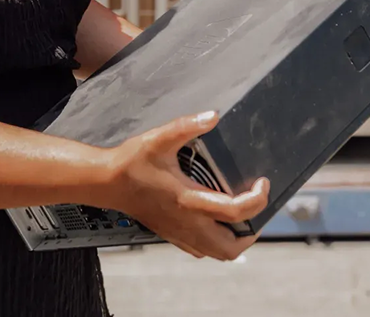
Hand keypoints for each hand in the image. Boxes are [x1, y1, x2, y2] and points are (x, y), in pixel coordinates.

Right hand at [107, 111, 269, 260]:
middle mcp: (187, 222)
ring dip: (235, 241)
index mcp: (189, 200)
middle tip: (258, 210)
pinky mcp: (171, 234)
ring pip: (216, 254)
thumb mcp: (160, 138)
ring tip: (243, 217)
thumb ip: (187, 125)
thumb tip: (213, 116)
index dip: (257, 200)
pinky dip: (216, 243)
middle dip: (251, 233)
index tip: (262, 183)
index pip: (235, 212)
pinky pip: (201, 250)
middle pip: (230, 248)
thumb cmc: (132, 162)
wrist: (107, 183)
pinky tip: (216, 222)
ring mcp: (179, 232)